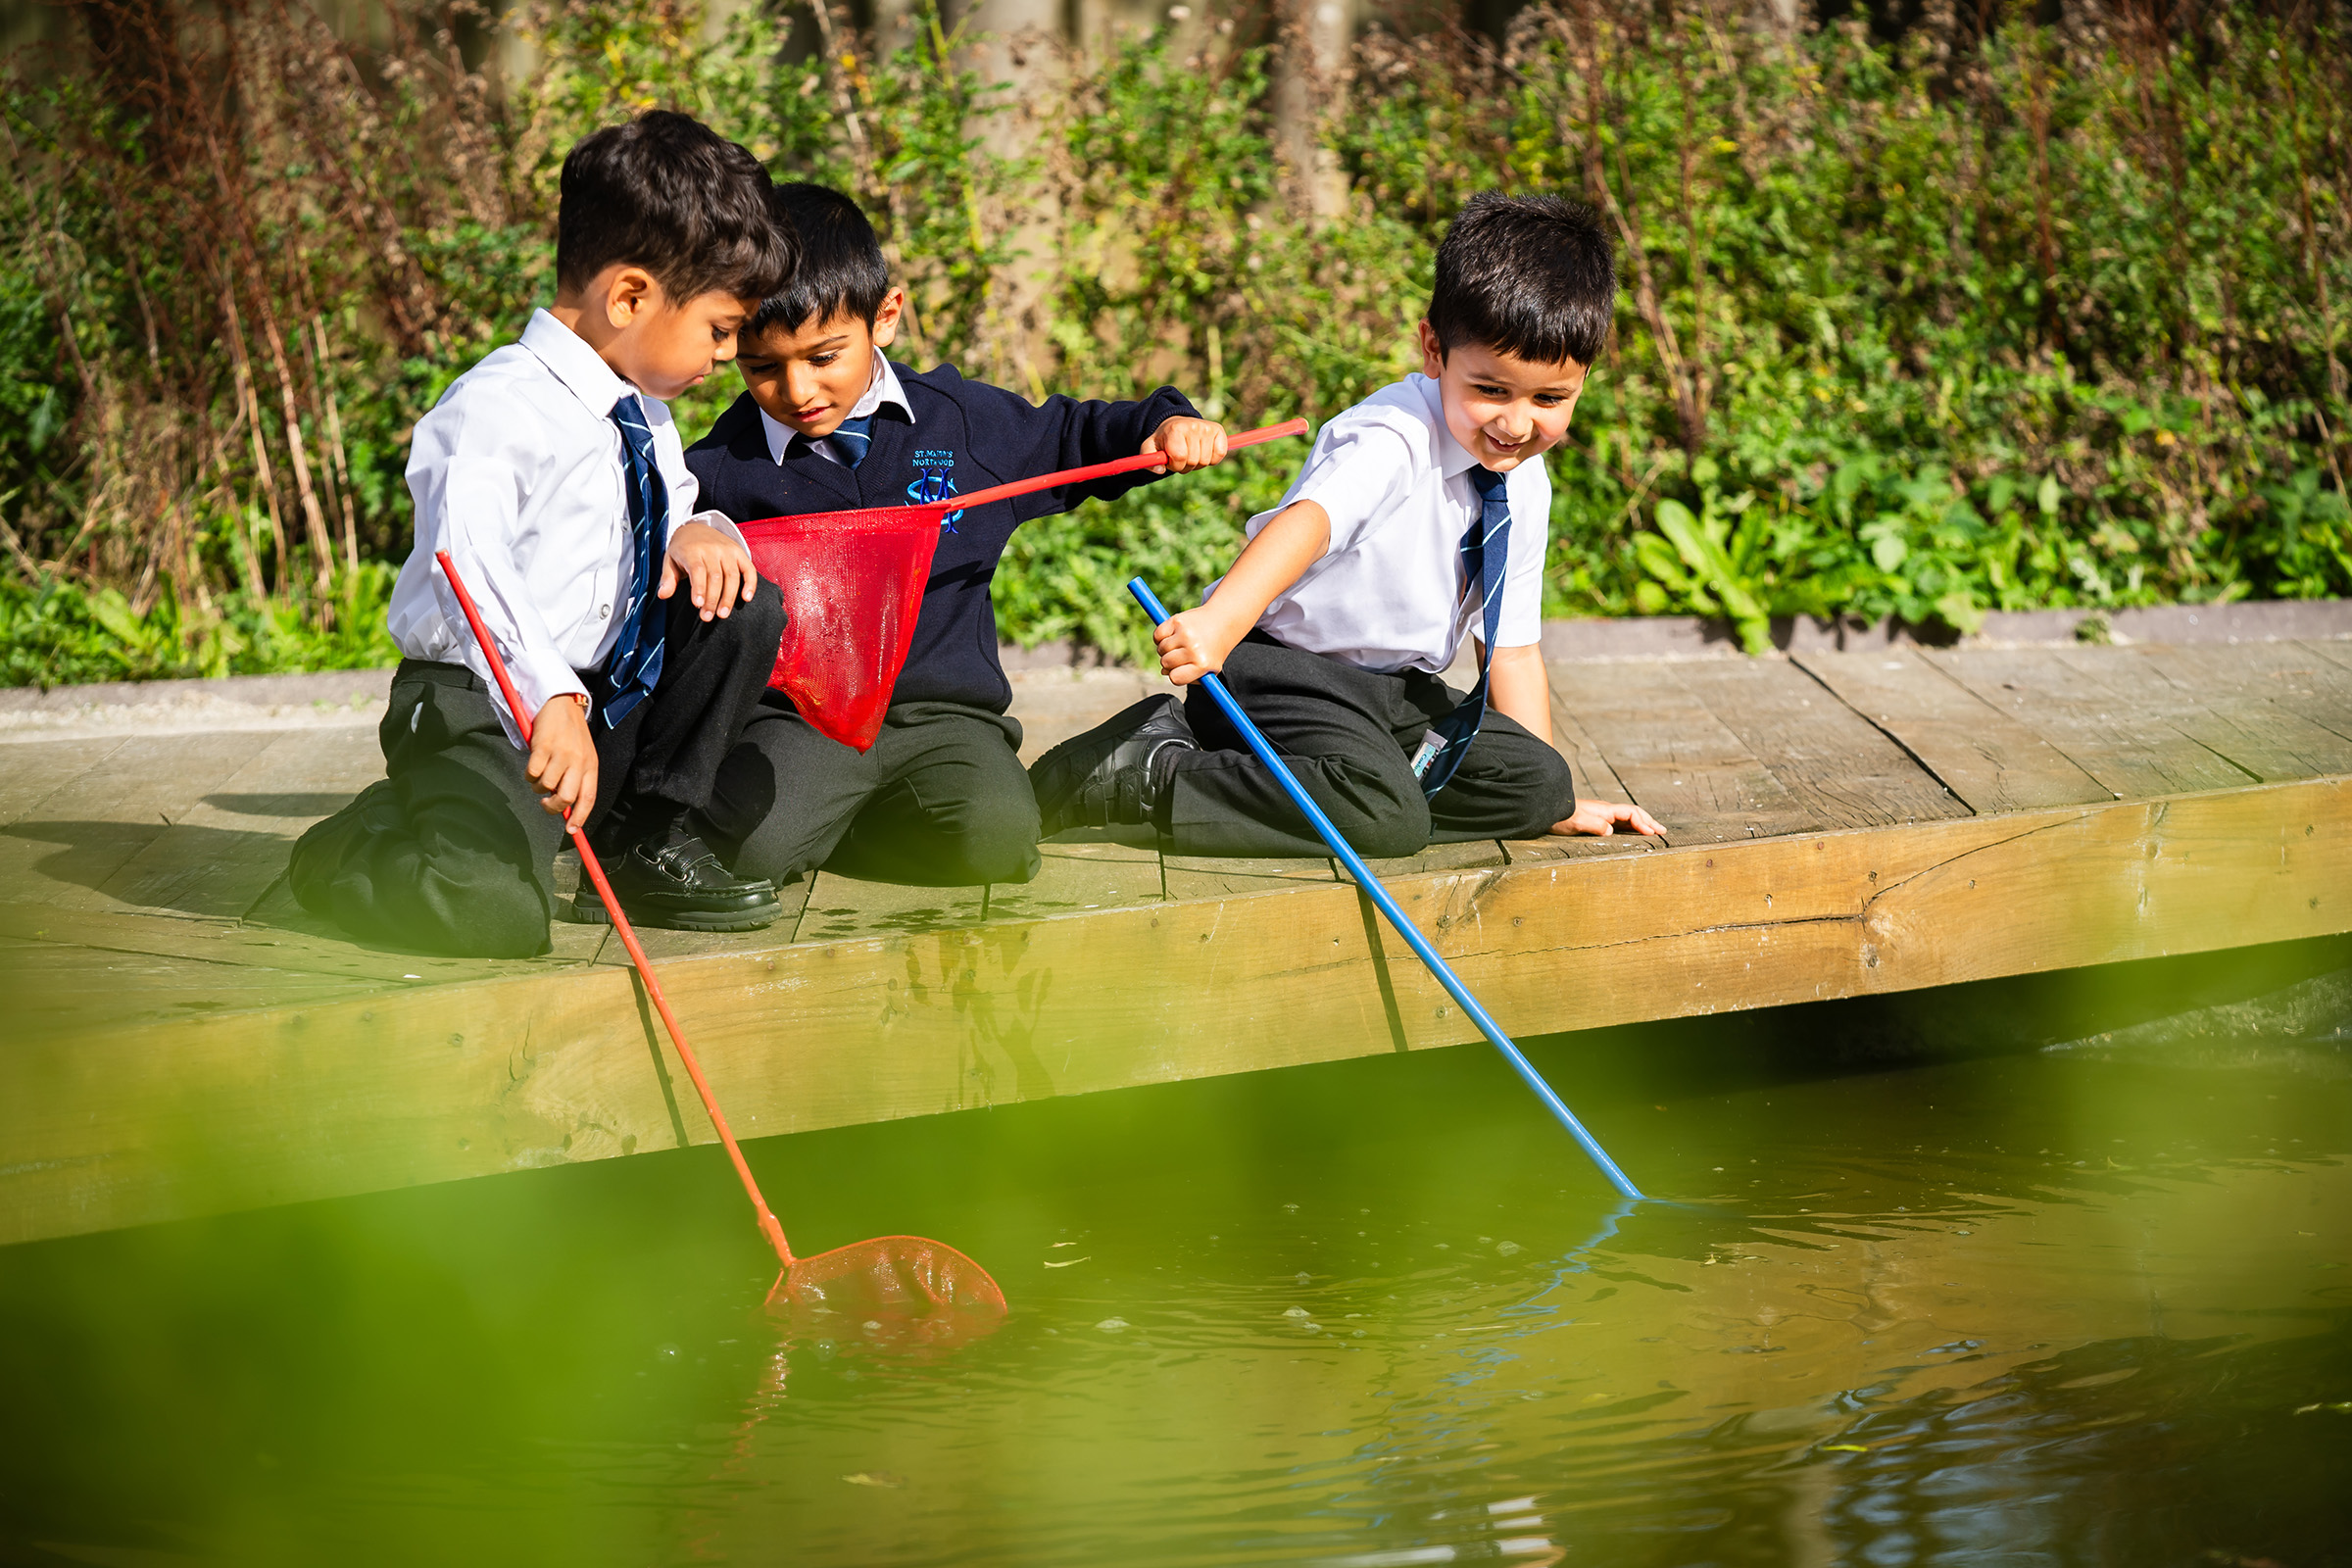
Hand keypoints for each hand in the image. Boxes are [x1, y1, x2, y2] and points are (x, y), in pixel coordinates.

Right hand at [528, 693, 597, 822]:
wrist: (561, 703)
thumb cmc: (571, 733)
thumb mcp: (582, 755)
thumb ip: (577, 778)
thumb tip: (567, 807)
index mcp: (591, 766)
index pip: (588, 798)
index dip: (580, 817)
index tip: (572, 830)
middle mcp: (578, 761)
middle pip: (566, 798)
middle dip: (553, 807)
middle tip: (545, 803)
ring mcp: (561, 754)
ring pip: (545, 787)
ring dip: (537, 787)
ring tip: (539, 775)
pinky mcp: (543, 747)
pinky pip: (532, 773)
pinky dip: (529, 774)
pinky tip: (533, 765)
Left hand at [660, 521, 758, 620]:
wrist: (696, 528)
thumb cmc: (682, 550)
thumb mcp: (670, 561)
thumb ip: (667, 578)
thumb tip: (663, 594)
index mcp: (692, 550)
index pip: (698, 570)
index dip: (699, 588)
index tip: (698, 605)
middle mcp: (712, 549)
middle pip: (716, 576)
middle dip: (713, 599)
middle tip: (708, 617)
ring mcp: (727, 550)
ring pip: (732, 575)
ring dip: (729, 597)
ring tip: (723, 614)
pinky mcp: (739, 552)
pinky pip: (748, 569)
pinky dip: (750, 584)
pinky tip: (746, 598)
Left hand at [1142, 416, 1229, 473]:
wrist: (1177, 424)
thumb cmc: (1164, 440)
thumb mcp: (1150, 448)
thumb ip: (1149, 461)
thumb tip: (1160, 470)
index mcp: (1175, 430)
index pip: (1180, 457)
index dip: (1175, 465)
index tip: (1172, 460)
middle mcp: (1192, 426)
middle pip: (1193, 461)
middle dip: (1185, 465)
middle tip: (1181, 457)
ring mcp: (1206, 427)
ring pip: (1206, 461)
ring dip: (1197, 464)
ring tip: (1191, 454)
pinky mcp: (1218, 430)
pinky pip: (1219, 454)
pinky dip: (1212, 459)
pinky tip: (1204, 451)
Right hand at [1155, 604, 1245, 685]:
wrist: (1222, 621)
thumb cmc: (1213, 649)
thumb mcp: (1210, 669)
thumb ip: (1190, 677)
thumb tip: (1164, 672)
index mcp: (1203, 664)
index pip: (1175, 678)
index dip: (1175, 675)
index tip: (1180, 670)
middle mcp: (1193, 649)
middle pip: (1166, 663)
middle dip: (1170, 661)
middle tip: (1182, 655)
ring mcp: (1185, 633)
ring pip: (1161, 649)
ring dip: (1166, 649)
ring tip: (1180, 644)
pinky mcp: (1177, 620)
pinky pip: (1158, 635)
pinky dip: (1161, 637)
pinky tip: (1173, 635)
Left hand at [1551, 798, 1663, 837]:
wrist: (1548, 810)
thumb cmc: (1561, 816)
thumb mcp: (1577, 823)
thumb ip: (1594, 825)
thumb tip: (1610, 831)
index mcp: (1606, 810)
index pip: (1631, 813)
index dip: (1643, 823)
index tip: (1652, 833)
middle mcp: (1607, 811)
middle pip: (1634, 814)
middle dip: (1649, 822)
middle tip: (1663, 832)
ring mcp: (1603, 815)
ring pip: (1628, 818)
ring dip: (1642, 824)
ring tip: (1654, 832)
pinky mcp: (1598, 820)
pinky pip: (1620, 823)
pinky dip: (1632, 827)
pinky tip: (1634, 833)